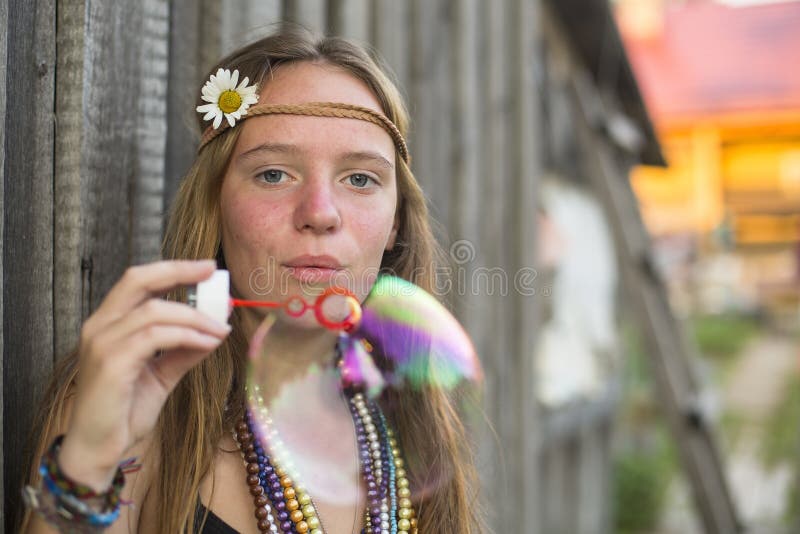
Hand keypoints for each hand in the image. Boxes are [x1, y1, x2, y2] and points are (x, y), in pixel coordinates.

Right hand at [58, 260, 230, 489]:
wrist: (99, 450)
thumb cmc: (124, 412)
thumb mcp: (162, 375)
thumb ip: (184, 351)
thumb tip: (216, 330)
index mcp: (109, 324)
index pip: (139, 282)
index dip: (173, 269)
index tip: (206, 267)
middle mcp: (100, 327)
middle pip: (138, 280)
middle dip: (178, 271)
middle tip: (212, 272)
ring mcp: (102, 344)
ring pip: (154, 311)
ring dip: (194, 317)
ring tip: (220, 328)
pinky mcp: (111, 364)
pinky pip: (155, 337)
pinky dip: (187, 336)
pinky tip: (207, 343)